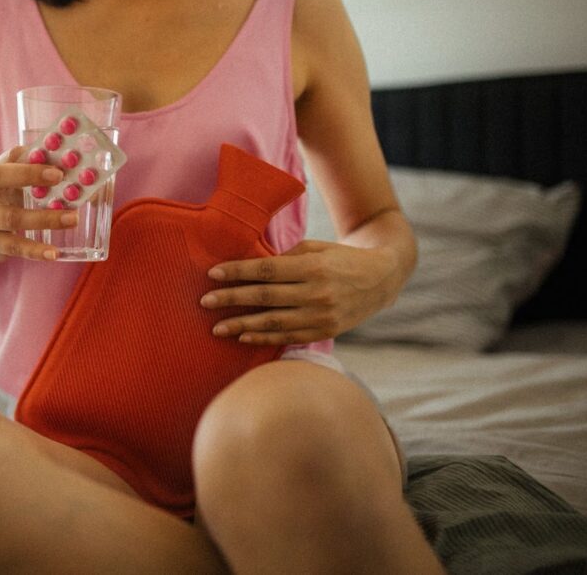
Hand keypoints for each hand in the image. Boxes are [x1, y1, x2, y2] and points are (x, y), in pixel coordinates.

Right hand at [0, 145, 76, 262]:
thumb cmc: (5, 202)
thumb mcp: (14, 184)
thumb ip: (36, 173)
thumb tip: (76, 170)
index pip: (10, 156)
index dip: (33, 158)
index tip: (58, 164)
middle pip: (0, 178)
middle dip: (30, 175)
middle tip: (61, 178)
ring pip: (13, 217)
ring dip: (45, 218)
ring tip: (73, 219)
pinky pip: (15, 246)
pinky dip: (35, 250)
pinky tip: (54, 253)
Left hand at [198, 239, 399, 345]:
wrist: (381, 278)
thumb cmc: (339, 258)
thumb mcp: (315, 248)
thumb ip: (284, 259)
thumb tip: (248, 269)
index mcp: (313, 267)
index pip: (267, 271)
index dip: (238, 272)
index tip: (213, 274)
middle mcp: (317, 293)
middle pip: (265, 297)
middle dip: (232, 300)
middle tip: (205, 302)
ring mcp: (322, 316)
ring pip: (274, 322)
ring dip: (242, 325)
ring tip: (217, 328)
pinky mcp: (325, 332)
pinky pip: (289, 337)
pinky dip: (264, 338)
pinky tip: (243, 337)